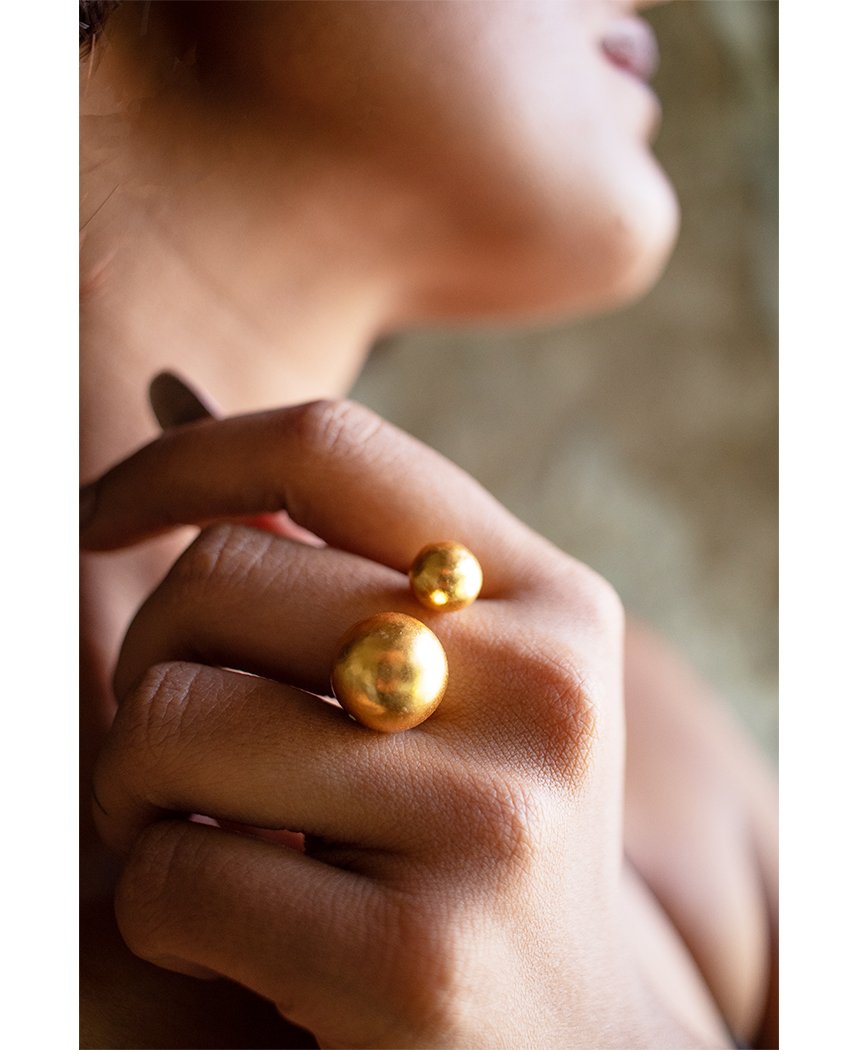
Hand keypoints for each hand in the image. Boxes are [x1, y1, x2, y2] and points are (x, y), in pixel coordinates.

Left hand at [81, 399, 669, 1047]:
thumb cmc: (483, 843)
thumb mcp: (463, 686)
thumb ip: (344, 564)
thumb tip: (175, 403)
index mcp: (551, 601)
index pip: (331, 445)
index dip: (185, 456)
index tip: (100, 514)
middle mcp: (541, 690)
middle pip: (222, 579)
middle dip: (146, 660)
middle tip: (165, 741)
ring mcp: (488, 823)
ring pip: (172, 723)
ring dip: (132, 792)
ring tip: (196, 836)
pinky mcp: (418, 961)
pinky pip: (176, 876)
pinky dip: (158, 908)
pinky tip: (233, 939)